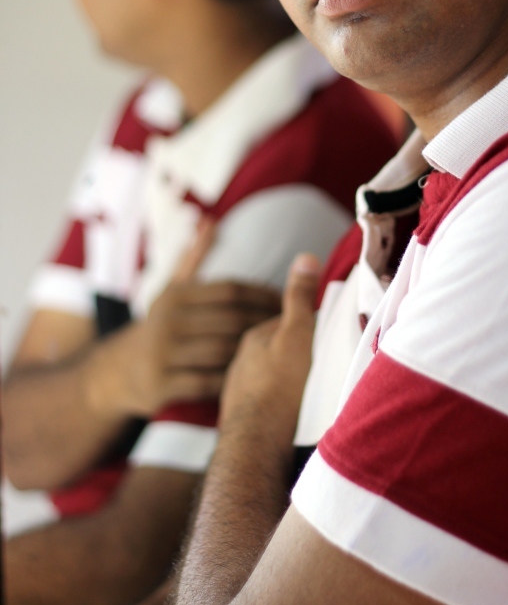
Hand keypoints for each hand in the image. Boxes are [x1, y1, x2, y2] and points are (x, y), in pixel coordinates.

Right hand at [90, 220, 281, 417]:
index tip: (287, 300)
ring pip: (222, 351)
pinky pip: (207, 382)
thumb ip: (194, 257)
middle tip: (292, 327)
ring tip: (279, 351)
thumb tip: (209, 220)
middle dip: (264, 323)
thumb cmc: (162, 325)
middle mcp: (168, 321)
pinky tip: (251, 378)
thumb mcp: (171, 289)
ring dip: (253, 352)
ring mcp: (163, 353)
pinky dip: (231, 380)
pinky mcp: (161, 384)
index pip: (230, 290)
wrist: (118, 371)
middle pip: (230, 319)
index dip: (263, 295)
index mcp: (176, 296)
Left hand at [219, 253, 320, 449]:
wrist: (256, 445)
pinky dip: (274, 403)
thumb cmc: (281, 386)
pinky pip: (262, 403)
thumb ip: (300, 299)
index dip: (305, 326)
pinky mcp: (240, 420)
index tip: (325, 335)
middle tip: (320, 364)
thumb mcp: (297, 335)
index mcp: (253, 338)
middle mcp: (239, 361)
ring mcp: (237, 391)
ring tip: (307, 391)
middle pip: (273, 350)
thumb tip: (305, 256)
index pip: (283, 323)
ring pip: (266, 377)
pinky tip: (288, 414)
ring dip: (283, 380)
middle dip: (292, 354)